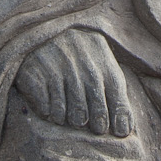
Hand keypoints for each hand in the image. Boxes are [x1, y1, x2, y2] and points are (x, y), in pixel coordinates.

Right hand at [16, 30, 133, 137]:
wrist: (40, 29)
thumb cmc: (77, 54)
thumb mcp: (99, 62)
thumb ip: (113, 89)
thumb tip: (126, 128)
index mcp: (99, 52)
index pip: (115, 89)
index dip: (119, 113)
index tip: (119, 131)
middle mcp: (79, 58)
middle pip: (94, 102)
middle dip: (97, 121)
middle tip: (95, 128)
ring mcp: (55, 64)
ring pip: (70, 110)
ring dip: (72, 119)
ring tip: (72, 119)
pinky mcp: (34, 72)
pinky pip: (47, 107)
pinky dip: (50, 113)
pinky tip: (51, 109)